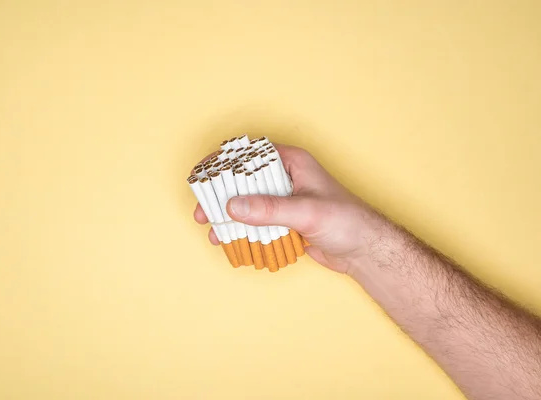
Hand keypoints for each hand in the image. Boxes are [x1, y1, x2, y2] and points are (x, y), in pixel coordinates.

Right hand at [193, 144, 381, 273]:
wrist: (364, 251)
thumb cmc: (347, 222)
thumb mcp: (307, 212)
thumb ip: (270, 209)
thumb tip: (233, 206)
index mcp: (292, 162)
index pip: (250, 154)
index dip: (223, 162)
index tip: (202, 174)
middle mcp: (285, 177)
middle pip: (243, 181)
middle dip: (220, 196)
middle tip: (203, 211)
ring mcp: (283, 200)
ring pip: (247, 203)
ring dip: (228, 216)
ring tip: (212, 231)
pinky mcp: (283, 221)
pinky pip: (255, 222)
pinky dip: (241, 231)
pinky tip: (229, 242)